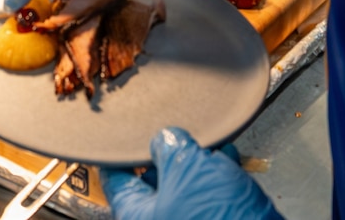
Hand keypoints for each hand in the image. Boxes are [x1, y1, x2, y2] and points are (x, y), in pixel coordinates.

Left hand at [102, 128, 280, 219]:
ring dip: (198, 162)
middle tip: (178, 133)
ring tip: (211, 146)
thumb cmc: (216, 216)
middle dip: (170, 153)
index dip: (121, 151)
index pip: (116, 178)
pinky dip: (217, 176)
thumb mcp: (187, 165)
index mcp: (137, 214)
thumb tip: (165, 139)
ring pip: (184, 185)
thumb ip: (169, 146)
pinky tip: (228, 159)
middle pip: (153, 179)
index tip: (123, 131)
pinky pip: (207, 196)